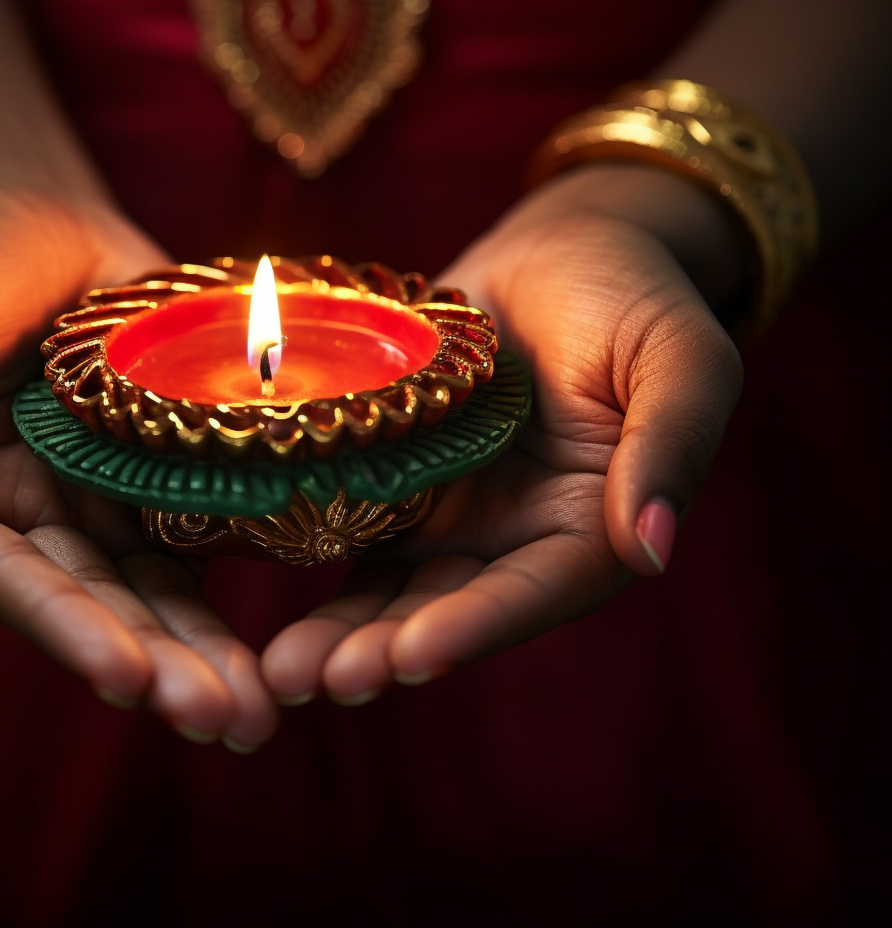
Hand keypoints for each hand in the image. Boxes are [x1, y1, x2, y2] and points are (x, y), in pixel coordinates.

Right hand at [0, 185, 278, 748]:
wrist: (43, 221)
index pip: (3, 580)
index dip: (64, 628)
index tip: (128, 675)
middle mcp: (22, 526)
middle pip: (91, 609)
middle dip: (156, 667)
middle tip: (227, 718)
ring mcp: (95, 510)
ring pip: (152, 596)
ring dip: (203, 654)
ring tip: (262, 707)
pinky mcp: (158, 486)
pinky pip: (199, 544)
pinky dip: (235, 590)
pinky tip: (291, 636)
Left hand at [261, 181, 744, 703]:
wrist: (563, 252)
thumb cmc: (635, 298)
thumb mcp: (681, 359)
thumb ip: (671, 446)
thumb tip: (650, 551)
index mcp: (588, 529)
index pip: (530, 594)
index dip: (472, 627)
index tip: (411, 655)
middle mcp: (512, 538)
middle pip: (443, 607)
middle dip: (378, 647)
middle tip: (306, 677)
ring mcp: (449, 511)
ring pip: (386, 583)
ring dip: (333, 626)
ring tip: (275, 665)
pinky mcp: (396, 476)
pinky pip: (346, 520)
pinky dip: (302, 549)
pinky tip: (247, 569)